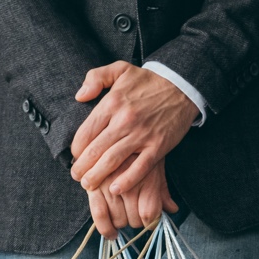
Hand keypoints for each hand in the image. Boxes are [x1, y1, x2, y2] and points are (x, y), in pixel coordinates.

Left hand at [71, 61, 197, 194]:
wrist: (182, 87)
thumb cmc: (149, 81)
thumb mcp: (120, 69)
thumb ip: (96, 77)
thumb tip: (79, 97)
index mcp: (112, 103)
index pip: (85, 132)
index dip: (76, 149)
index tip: (75, 157)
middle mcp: (124, 120)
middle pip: (95, 150)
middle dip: (82, 168)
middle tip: (76, 177)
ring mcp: (142, 135)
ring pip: (113, 161)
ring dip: (97, 176)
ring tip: (88, 186)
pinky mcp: (158, 147)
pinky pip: (139, 168)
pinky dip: (126, 181)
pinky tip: (115, 190)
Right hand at [88, 157, 177, 240]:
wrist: (114, 132)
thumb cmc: (137, 150)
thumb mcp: (155, 166)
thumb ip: (162, 189)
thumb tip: (173, 209)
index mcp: (147, 176)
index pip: (150, 213)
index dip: (150, 222)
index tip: (148, 221)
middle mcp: (129, 182)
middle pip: (135, 220)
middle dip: (135, 222)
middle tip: (134, 216)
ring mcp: (109, 185)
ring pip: (119, 219)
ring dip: (122, 223)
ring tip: (122, 215)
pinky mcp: (93, 186)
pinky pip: (99, 214)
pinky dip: (106, 228)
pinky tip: (111, 233)